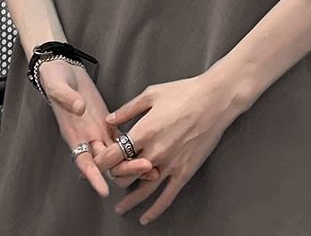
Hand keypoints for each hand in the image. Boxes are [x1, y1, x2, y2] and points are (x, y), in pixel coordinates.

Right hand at [37, 60, 160, 195]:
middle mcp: (87, 138)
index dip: (93, 175)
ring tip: (153, 168)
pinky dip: (134, 147)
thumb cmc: (56, 80)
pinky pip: (122, 140)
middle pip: (106, 162)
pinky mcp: (108, 123)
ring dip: (133, 162)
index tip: (104, 188)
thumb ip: (67, 98)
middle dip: (125, 168)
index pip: (84, 160)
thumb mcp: (57, 87)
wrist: (61, 70)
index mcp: (74, 134)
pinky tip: (149, 151)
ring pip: (117, 155)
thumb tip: (79, 107)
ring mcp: (98, 132)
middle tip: (145, 167)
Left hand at [93, 75, 233, 225]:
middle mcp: (154, 152)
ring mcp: (170, 164)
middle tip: (113, 175)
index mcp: (143, 132)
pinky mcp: (184, 171)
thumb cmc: (183, 93)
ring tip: (120, 209)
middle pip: (124, 175)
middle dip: (115, 176)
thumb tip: (110, 120)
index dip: (101, 161)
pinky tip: (146, 218)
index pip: (113, 156)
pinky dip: (155, 210)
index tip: (97, 162)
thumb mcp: (151, 94)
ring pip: (143, 190)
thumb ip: (128, 109)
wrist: (213, 101)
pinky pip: (167, 196)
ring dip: (129, 201)